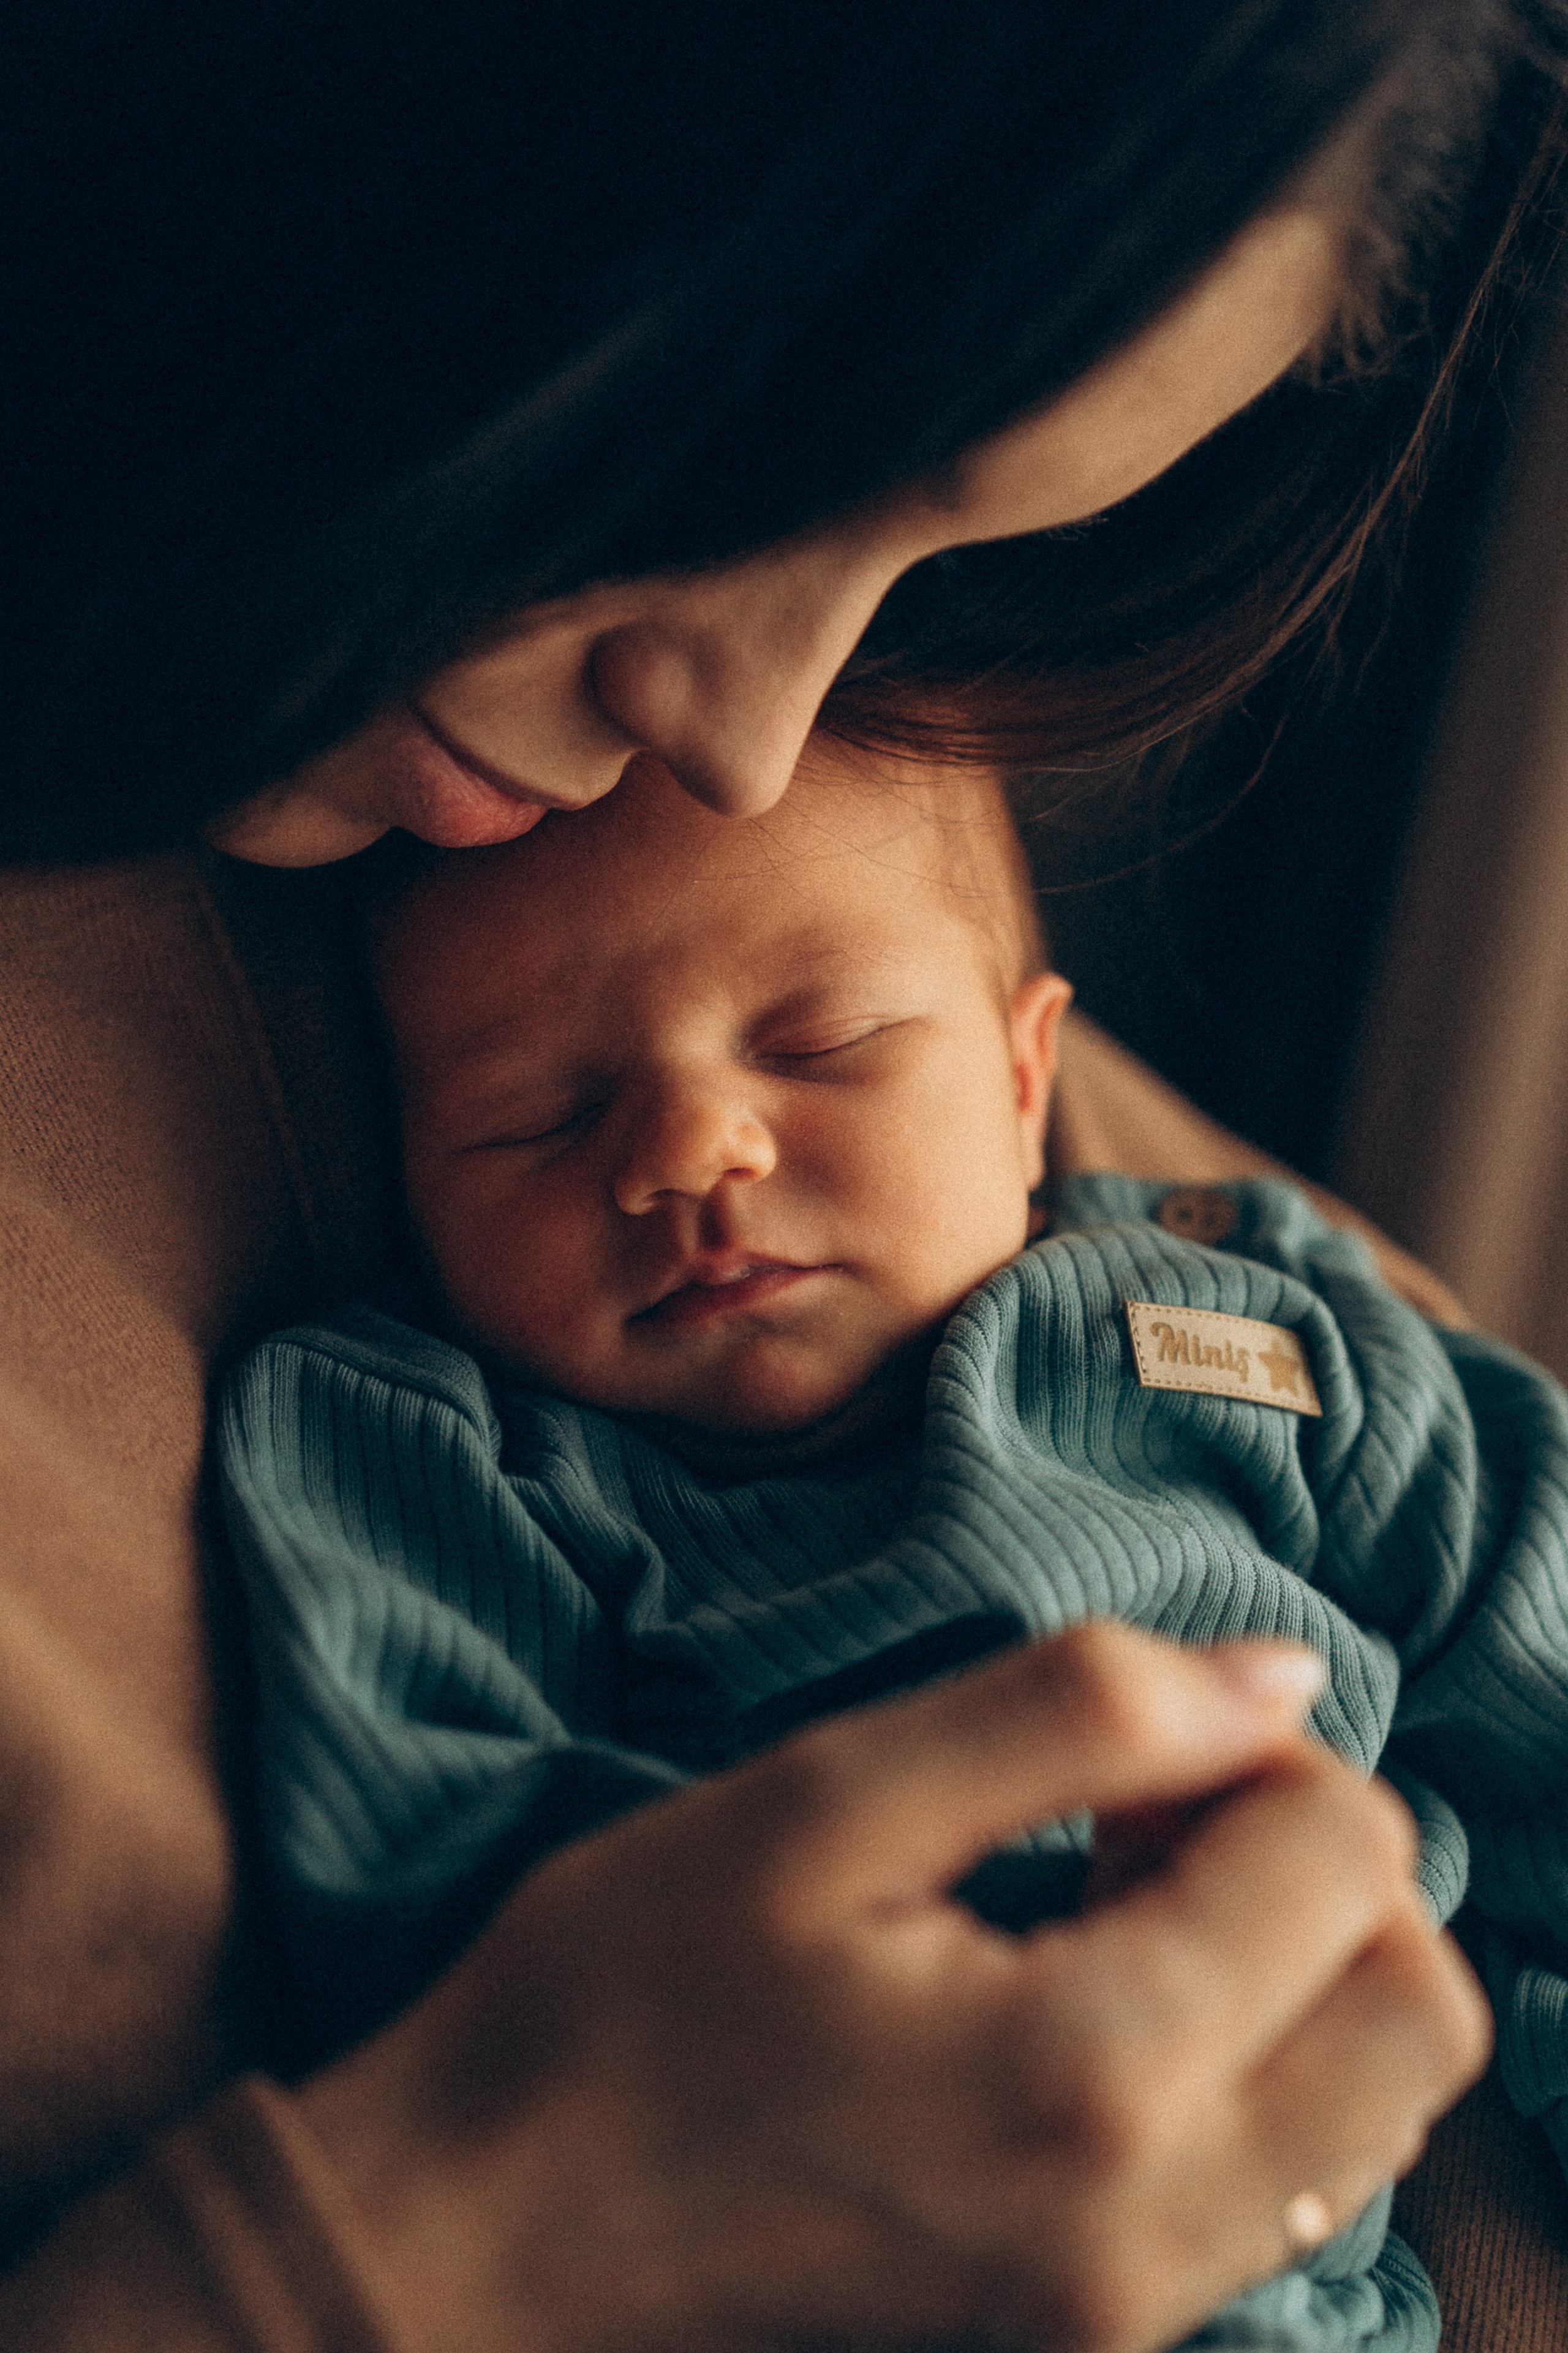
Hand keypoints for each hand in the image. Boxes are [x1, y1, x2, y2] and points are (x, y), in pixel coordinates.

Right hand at [299, 1623, 1489, 2352]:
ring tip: (1115, 1895)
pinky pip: (1290, 2182)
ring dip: (1295, 1960)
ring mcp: (1135, 2307)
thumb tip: (1282, 1672)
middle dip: (1321, 1862)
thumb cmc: (613, 2005)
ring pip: (1377, 2105)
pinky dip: (1255, 2060)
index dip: (1256, 1746)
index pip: (1349, 1856)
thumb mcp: (824, 1803)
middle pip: (1416, 2008)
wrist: (478, 2250)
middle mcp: (1155, 2226)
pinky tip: (1095, 1994)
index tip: (1123, 1746)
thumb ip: (1075, 1716)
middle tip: (1147, 1813)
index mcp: (1090, 2072)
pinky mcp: (1099, 2332)